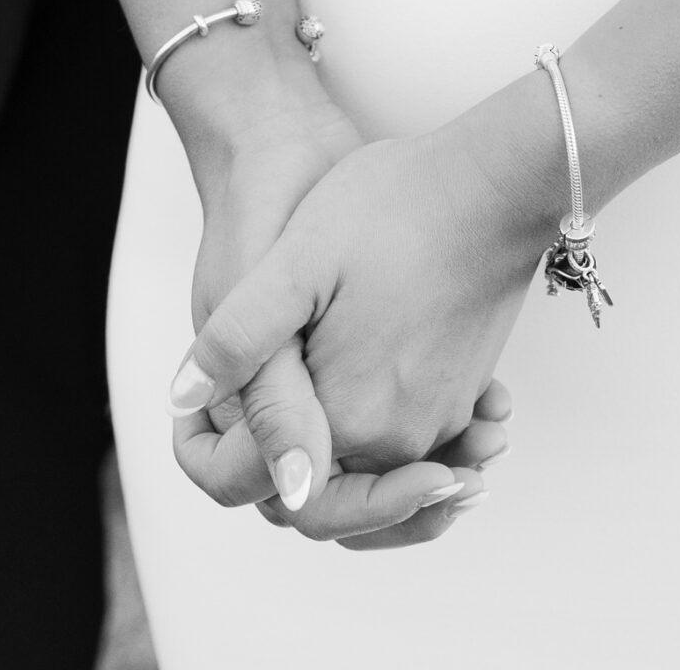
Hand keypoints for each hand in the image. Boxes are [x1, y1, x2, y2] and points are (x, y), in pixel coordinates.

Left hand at [172, 126, 540, 546]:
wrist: (495, 182)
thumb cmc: (396, 206)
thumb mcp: (294, 261)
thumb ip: (238, 341)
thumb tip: (184, 400)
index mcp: (349, 418)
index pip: (282, 493)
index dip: (230, 463)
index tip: (203, 420)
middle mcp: (402, 438)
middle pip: (331, 496)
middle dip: (284, 465)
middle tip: (238, 414)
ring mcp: (443, 417)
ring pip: (374, 472)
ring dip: (335, 451)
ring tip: (290, 397)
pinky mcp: (468, 392)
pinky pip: (415, 441)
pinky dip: (381, 430)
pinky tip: (348, 372)